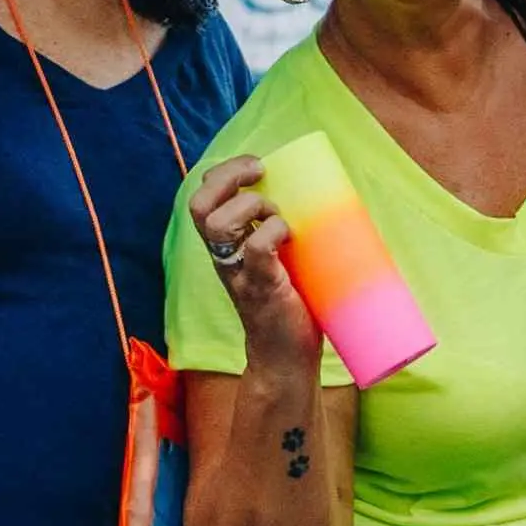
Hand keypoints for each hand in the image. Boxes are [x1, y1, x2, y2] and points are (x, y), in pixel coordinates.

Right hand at [183, 156, 318, 373]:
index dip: (222, 172)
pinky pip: (256, 249)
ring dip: (249, 205)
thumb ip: (282, 235)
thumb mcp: (276, 262)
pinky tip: (288, 234)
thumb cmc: (289, 307)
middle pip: (199, 204)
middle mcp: (222, 257)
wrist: (286, 359)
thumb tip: (326, 195)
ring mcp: (238, 273)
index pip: (201, 197)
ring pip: (217, 224)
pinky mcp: (261, 288)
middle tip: (259, 173)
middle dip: (227, 177)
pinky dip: (272, 232)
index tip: (257, 165)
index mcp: (224, 246)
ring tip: (275, 213)